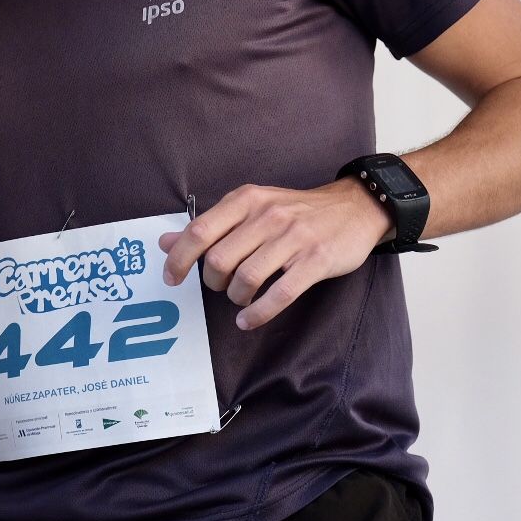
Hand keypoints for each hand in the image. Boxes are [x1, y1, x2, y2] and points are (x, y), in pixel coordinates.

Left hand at [157, 180, 392, 330]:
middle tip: (221, 286)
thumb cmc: (296, 212)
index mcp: (246, 200)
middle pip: (219, 259)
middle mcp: (267, 216)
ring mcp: (293, 238)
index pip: (199, 230)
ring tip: (241, 299)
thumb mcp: (251, 208)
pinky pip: (280, 294)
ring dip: (236, 297)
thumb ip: (210, 226)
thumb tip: (165, 242)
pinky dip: (258, 313)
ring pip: (246, 278)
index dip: (179, 259)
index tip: (171, 278)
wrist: (354, 207)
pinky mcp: (316, 260)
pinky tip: (248, 320)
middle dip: (213, 282)